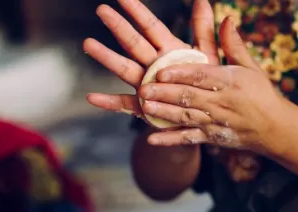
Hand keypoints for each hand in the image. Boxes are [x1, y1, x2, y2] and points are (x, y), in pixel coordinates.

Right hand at [84, 0, 218, 117]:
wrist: (203, 116)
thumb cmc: (205, 84)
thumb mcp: (208, 54)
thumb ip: (203, 29)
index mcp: (169, 50)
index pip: (151, 26)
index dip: (138, 11)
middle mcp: (153, 65)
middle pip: (134, 43)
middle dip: (119, 27)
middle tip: (101, 10)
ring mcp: (146, 85)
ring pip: (124, 69)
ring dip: (107, 57)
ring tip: (89, 44)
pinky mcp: (143, 107)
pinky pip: (124, 105)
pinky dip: (108, 102)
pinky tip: (92, 97)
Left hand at [140, 17, 286, 153]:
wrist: (275, 128)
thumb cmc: (261, 93)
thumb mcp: (250, 67)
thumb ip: (233, 45)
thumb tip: (226, 18)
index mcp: (230, 82)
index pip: (202, 76)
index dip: (181, 74)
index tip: (161, 71)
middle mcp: (222, 103)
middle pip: (190, 97)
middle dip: (165, 93)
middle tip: (143, 88)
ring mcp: (215, 122)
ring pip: (186, 118)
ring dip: (164, 113)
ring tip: (144, 107)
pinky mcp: (212, 138)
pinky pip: (189, 139)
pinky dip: (170, 140)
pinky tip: (151, 139)